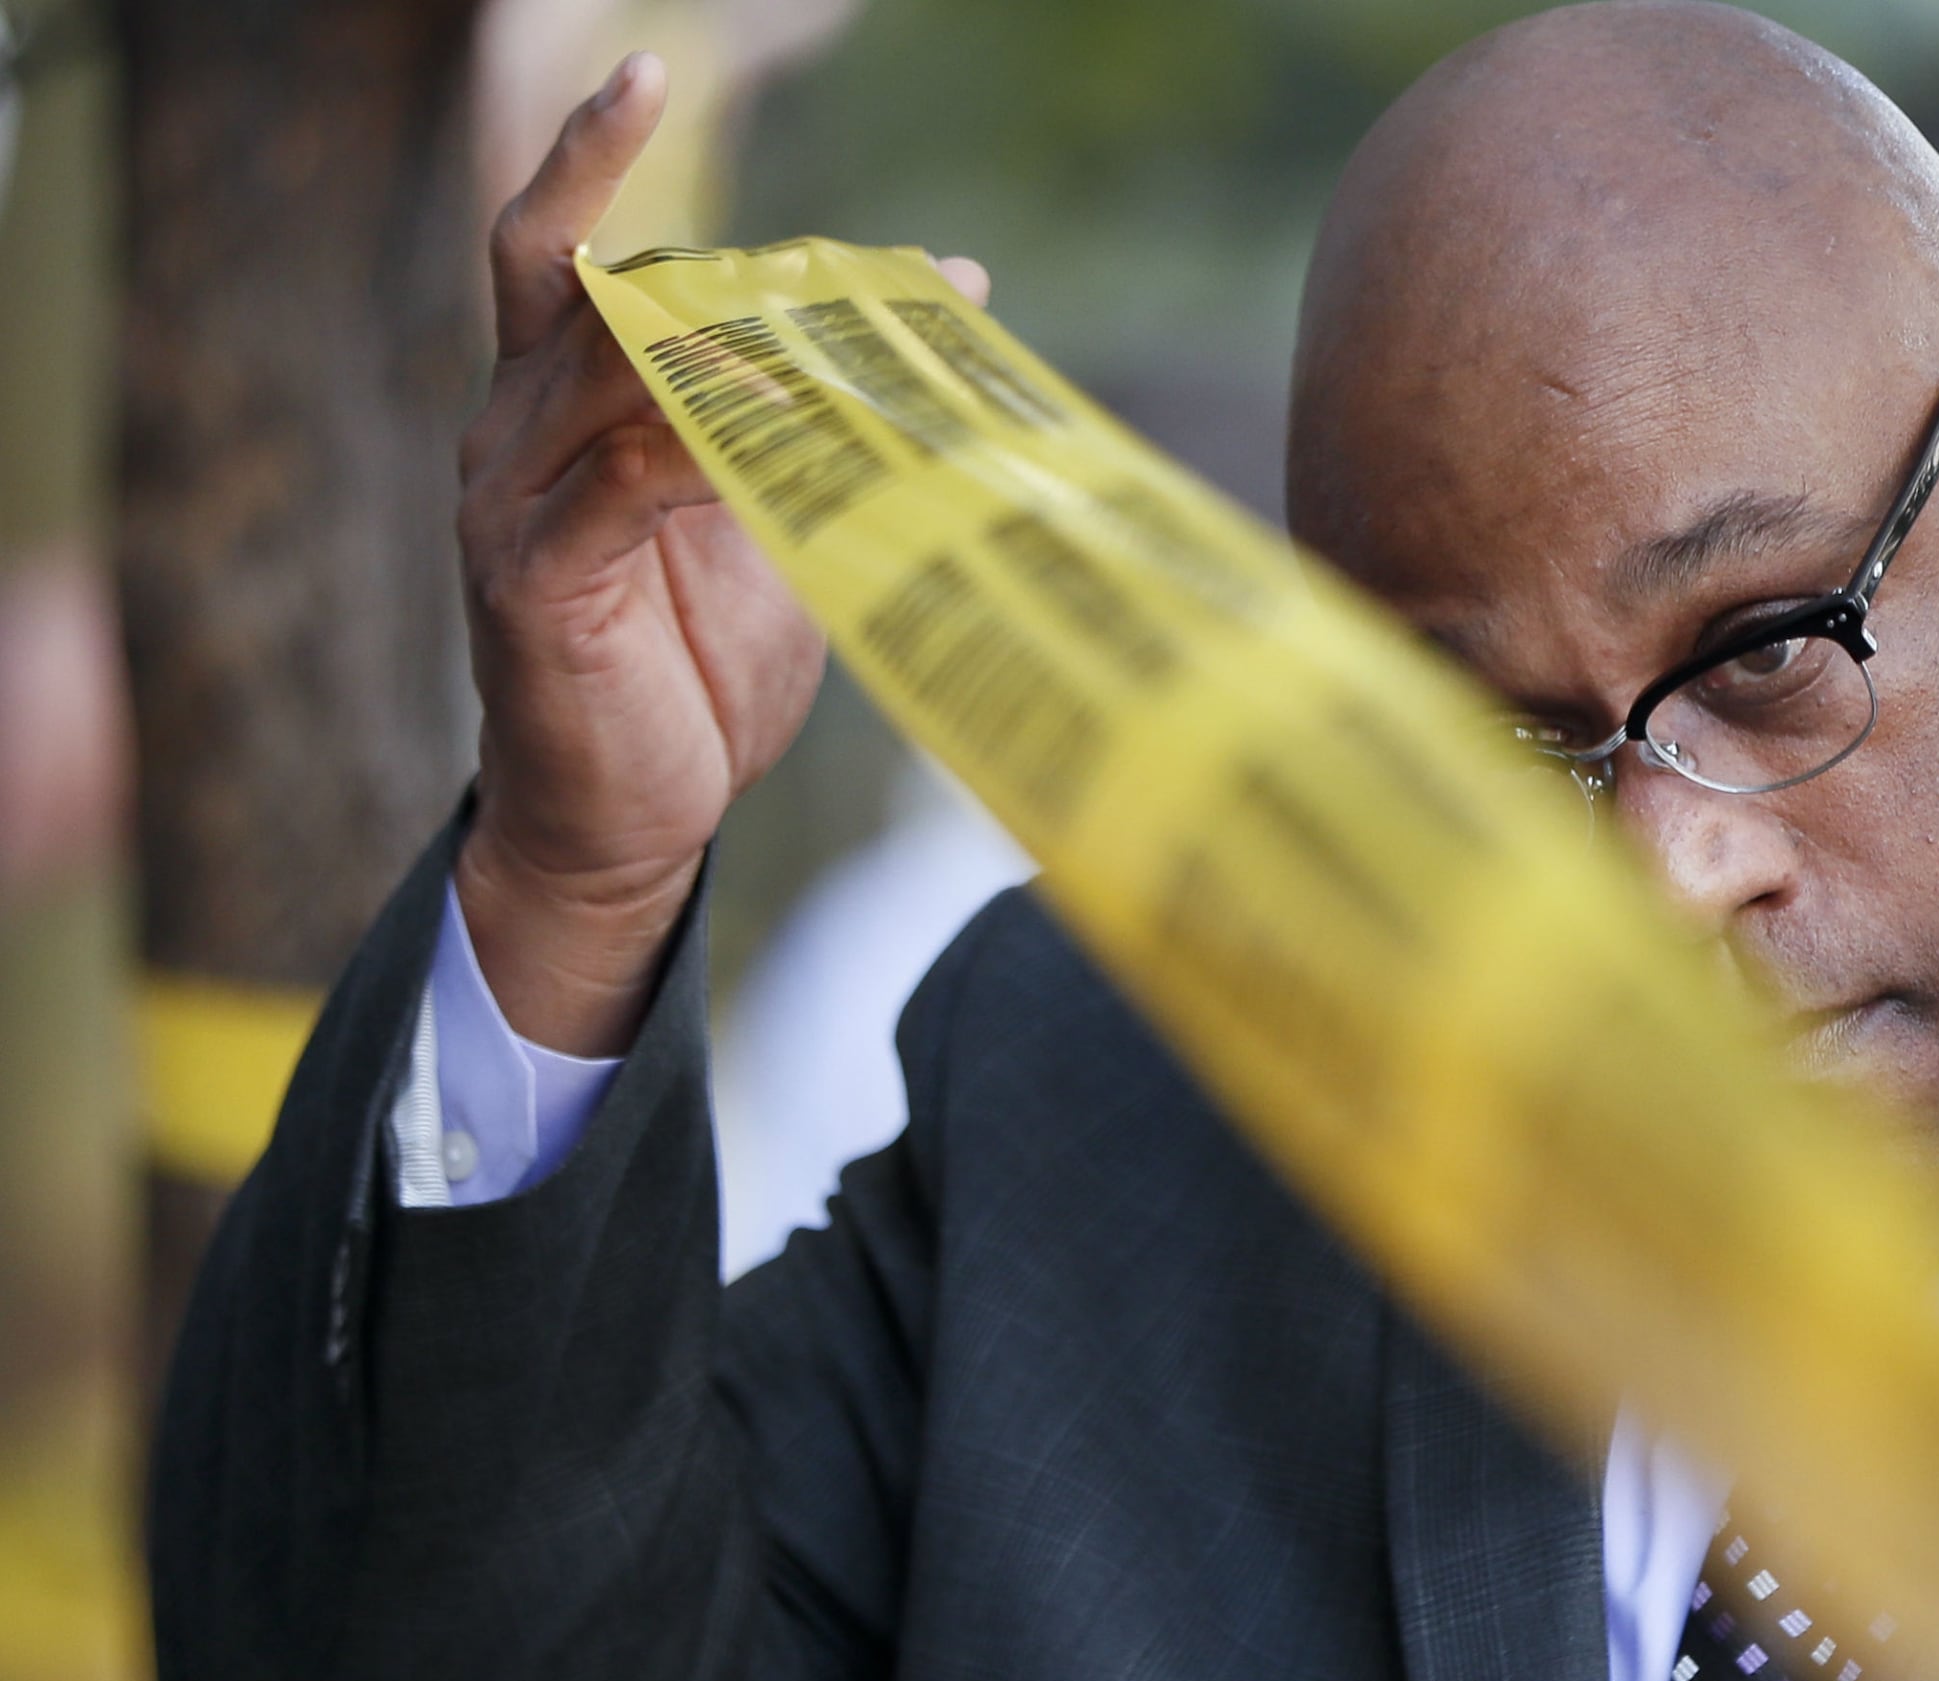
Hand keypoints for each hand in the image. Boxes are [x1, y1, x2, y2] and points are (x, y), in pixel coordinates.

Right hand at [450, 53, 988, 1051]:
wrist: (627, 824)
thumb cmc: (693, 675)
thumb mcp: (766, 533)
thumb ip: (801, 438)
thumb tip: (906, 339)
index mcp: (558, 408)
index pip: (556, 250)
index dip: (588, 158)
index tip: (639, 71)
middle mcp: (511, 433)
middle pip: (590, 290)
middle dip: (725, 266)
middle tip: (850, 265)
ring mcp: (508, 501)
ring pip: (611, 372)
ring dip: (740, 352)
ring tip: (850, 345)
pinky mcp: (531, 578)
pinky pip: (619, 480)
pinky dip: (703, 445)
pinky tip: (779, 432)